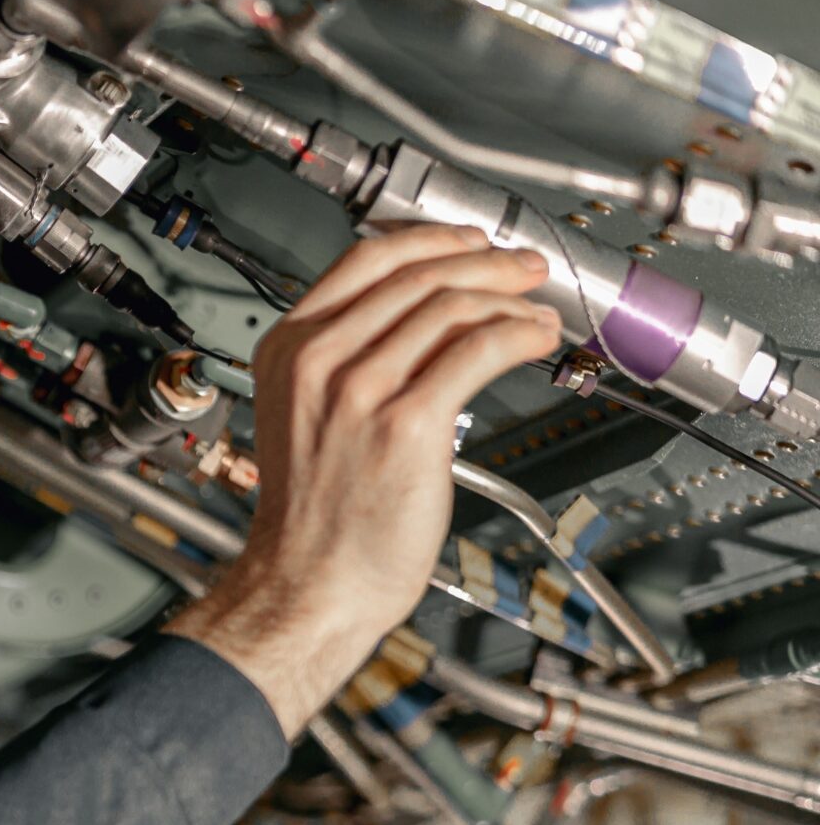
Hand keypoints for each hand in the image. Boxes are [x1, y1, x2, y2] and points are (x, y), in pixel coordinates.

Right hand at [168, 225, 562, 734]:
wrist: (309, 584)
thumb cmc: (313, 519)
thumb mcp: (303, 417)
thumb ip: (342, 363)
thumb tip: (418, 319)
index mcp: (288, 351)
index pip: (365, 261)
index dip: (430, 240)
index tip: (469, 242)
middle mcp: (319, 362)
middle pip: (417, 276)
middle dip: (485, 262)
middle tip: (523, 268)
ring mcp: (360, 390)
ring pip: (452, 306)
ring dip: (510, 298)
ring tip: (537, 310)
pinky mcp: (407, 422)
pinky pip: (478, 350)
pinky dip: (518, 334)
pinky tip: (535, 339)